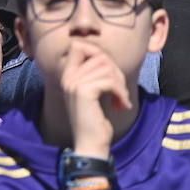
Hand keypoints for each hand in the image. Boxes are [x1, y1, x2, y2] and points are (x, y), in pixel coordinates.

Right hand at [61, 40, 130, 157]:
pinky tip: (121, 105)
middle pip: (98, 56)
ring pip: (106, 68)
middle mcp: (68, 77)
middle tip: (121, 91)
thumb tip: (107, 59)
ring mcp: (74, 83)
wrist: (90, 144)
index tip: (110, 71)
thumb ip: (96, 75)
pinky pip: (109, 81)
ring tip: (122, 100)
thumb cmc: (95, 121)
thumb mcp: (94, 93)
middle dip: (116, 72)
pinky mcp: (83, 92)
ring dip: (120, 84)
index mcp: (68, 75)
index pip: (78, 46)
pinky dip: (120, 92)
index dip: (97, 52)